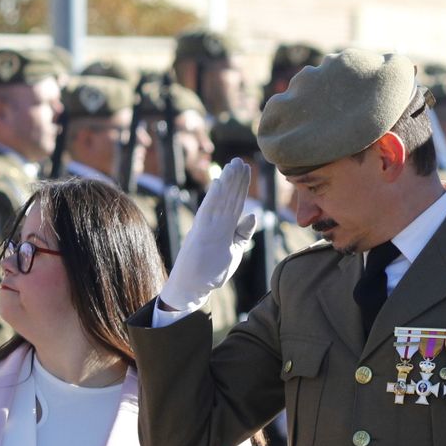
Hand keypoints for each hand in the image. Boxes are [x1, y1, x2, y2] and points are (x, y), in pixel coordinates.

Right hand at [159, 159, 257, 312]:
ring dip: (227, 182)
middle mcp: (213, 222)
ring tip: (234, 165)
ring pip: (220, 201)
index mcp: (221, 225)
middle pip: (227, 197)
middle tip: (240, 160)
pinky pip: (208, 212)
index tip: (246, 169)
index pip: (233, 202)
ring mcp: (207, 227)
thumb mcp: (233, 250)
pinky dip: (213, 197)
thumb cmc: (211, 270)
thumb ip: (242, 233)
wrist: (192, 285)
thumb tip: (253, 214)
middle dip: (235, 179)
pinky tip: (219, 183)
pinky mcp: (200, 234)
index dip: (240, 185)